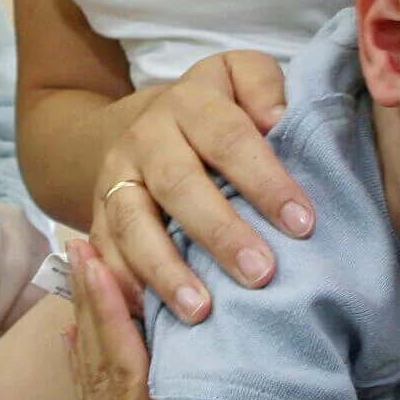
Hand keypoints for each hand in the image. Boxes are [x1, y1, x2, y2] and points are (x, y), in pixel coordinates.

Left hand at [65, 240, 174, 399]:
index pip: (126, 379)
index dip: (112, 321)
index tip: (99, 268)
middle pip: (102, 372)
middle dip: (91, 307)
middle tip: (79, 248)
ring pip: (95, 382)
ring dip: (87, 323)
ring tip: (79, 272)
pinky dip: (84, 364)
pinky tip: (74, 334)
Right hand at [91, 51, 313, 322]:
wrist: (146, 126)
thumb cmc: (218, 114)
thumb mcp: (241, 79)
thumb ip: (265, 88)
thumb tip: (280, 120)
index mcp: (190, 102)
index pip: (229, 138)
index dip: (265, 179)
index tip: (302, 223)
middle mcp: (146, 138)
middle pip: (179, 184)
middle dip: (220, 232)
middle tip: (261, 274)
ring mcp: (116, 178)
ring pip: (133, 223)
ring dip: (166, 270)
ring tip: (201, 311)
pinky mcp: (97, 215)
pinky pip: (104, 255)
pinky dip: (124, 288)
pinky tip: (152, 320)